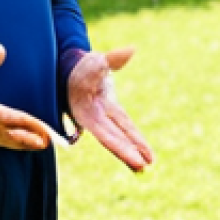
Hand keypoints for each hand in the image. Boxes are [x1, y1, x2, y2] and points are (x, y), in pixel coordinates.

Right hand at [0, 43, 52, 150]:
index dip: (27, 124)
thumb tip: (0, 50)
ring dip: (17, 143)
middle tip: (47, 143)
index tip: (44, 129)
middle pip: (5, 134)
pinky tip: (9, 142)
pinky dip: (2, 141)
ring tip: (36, 145)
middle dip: (26, 139)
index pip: (7, 118)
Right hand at [68, 48, 153, 171]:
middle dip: (128, 154)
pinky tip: (145, 154)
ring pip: (120, 136)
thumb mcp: (94, 61)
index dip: (123, 147)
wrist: (71, 67)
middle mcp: (95, 119)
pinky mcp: (110, 112)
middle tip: (145, 168)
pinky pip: (123, 128)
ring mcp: (103, 117)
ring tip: (148, 166)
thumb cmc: (81, 66)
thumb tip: (130, 51)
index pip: (108, 134)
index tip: (138, 160)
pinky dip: (133, 140)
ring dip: (132, 151)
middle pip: (114, 139)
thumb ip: (112, 59)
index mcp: (88, 113)